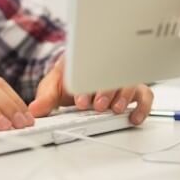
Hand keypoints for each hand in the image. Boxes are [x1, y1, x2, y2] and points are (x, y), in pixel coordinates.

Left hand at [27, 55, 153, 124]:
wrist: (75, 77)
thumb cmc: (67, 79)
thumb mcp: (52, 86)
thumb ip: (45, 99)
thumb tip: (35, 109)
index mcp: (86, 62)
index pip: (91, 68)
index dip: (86, 84)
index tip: (79, 99)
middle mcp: (107, 69)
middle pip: (114, 75)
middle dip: (106, 91)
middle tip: (98, 105)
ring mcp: (121, 79)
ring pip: (130, 83)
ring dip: (124, 96)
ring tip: (116, 109)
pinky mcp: (133, 90)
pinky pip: (144, 96)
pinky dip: (142, 106)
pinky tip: (134, 117)